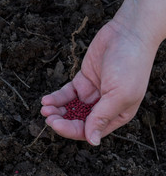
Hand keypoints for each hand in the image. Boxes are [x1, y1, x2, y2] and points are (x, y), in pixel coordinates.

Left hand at [41, 20, 156, 144]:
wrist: (127, 34)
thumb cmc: (130, 65)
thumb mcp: (119, 95)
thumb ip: (102, 117)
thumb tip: (92, 141)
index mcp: (116, 115)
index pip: (90, 130)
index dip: (71, 130)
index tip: (55, 124)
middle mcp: (103, 107)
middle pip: (77, 121)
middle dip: (61, 121)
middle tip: (48, 117)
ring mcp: (91, 94)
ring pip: (70, 109)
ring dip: (56, 111)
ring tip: (45, 108)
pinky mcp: (82, 81)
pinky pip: (66, 94)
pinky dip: (56, 98)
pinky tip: (46, 100)